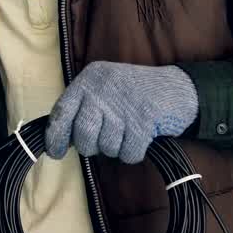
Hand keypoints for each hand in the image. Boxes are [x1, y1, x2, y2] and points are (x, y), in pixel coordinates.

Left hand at [45, 62, 198, 163]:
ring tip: (126, 132)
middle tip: (104, 140)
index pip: (62, 112)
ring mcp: (123, 104)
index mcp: (89, 79)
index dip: (56, 137)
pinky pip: (128, 153)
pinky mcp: (144, 120)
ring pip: (106, 147)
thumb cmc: (133, 94)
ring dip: (116, 148)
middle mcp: (103, 89)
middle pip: (84, 135)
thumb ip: (82, 108)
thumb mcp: (103, 88)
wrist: (176, 88)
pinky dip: (133, 153)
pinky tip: (140, 138)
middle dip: (92, 146)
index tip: (56, 152)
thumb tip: (61, 140)